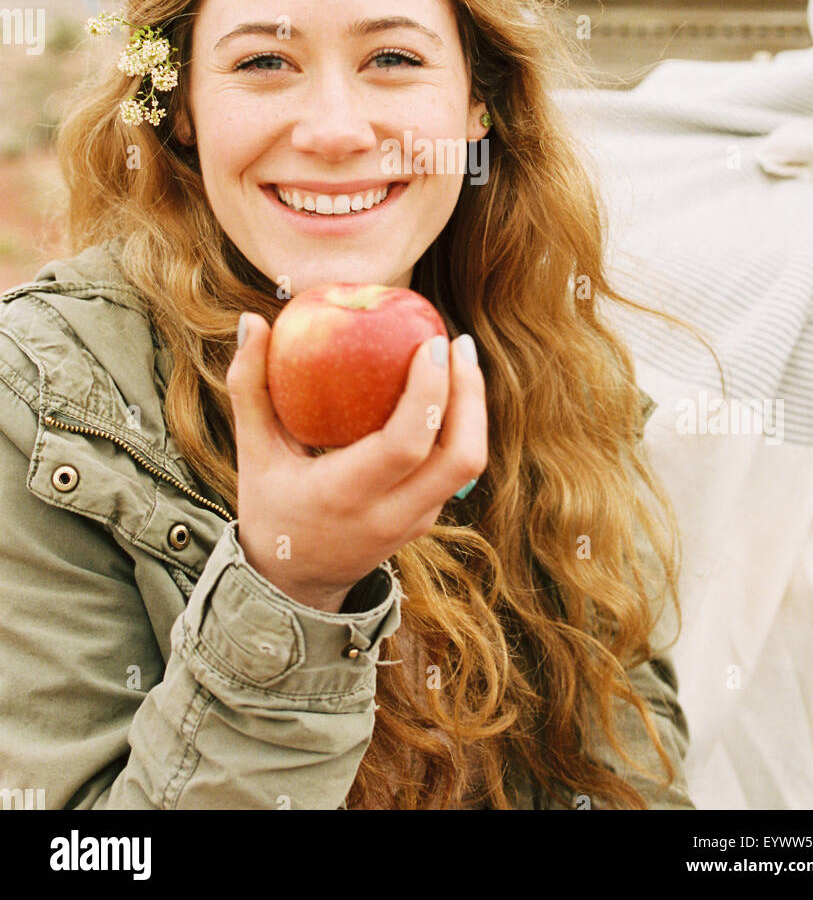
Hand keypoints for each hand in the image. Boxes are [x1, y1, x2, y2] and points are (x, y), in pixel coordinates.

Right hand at [227, 316, 486, 611]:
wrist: (292, 583)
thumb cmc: (269, 505)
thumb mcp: (252, 451)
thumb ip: (249, 387)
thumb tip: (252, 320)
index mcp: (344, 495)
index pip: (406, 446)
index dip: (429, 393)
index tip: (432, 343)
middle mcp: (388, 515)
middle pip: (460, 457)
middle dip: (470, 394)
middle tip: (456, 342)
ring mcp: (415, 523)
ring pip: (469, 464)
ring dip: (472, 408)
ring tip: (459, 358)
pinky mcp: (428, 520)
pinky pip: (458, 469)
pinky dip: (460, 425)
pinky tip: (446, 387)